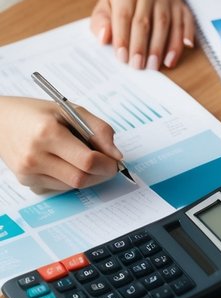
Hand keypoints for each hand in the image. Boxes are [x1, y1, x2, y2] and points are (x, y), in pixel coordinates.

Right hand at [0, 97, 121, 192]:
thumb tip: (116, 155)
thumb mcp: (70, 110)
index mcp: (47, 133)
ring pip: (72, 186)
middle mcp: (35, 156)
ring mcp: (28, 172)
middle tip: (108, 165)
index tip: (115, 161)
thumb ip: (98, 129)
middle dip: (101, 174)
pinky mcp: (26, 182)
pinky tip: (64, 163)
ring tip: (83, 158)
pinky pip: (59, 187)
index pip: (87, 160)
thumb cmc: (36, 113)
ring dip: (86, 176)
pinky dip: (70, 178)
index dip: (107, 164)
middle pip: (81, 178)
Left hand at [90, 0, 195, 69]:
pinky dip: (187, 32)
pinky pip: (186, 18)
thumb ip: (101, 21)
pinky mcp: (179, 2)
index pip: (124, 16)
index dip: (123, 38)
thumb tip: (104, 38)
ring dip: (163, 45)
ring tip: (158, 65)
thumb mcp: (105, 1)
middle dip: (142, 46)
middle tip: (139, 66)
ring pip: (166, 22)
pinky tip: (186, 47)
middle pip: (145, 22)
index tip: (122, 57)